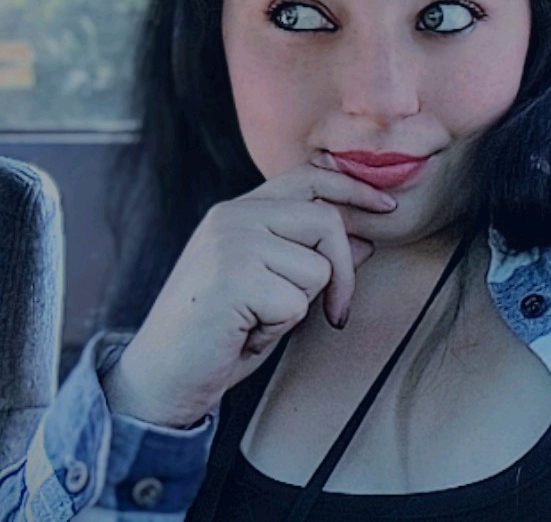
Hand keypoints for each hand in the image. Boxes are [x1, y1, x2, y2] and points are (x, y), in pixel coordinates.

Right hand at [100, 162, 396, 427]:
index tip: (387, 206)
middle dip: (344, 271)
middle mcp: (233, 217)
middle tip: (334, 312)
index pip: (309, 177)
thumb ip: (310, 255)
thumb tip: (366, 239)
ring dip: (298, 306)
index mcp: (239, 211)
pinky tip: (245, 332)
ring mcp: (231, 244)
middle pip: (325, 220)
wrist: (160, 376)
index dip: (354, 188)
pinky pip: (297, 303)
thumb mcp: (271, 284)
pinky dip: (279, 328)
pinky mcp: (232, 278)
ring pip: (317, 268)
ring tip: (256, 318)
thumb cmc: (220, 330)